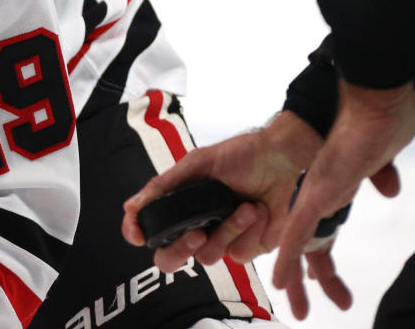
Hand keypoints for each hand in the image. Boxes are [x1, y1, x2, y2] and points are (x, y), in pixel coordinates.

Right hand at [122, 111, 321, 271]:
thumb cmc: (240, 156)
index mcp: (180, 206)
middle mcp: (196, 225)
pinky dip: (252, 231)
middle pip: (170, 258)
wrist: (283, 158)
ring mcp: (221, 238)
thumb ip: (164, 186)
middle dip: (182, 249)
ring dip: (230, 230)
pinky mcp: (247, 247)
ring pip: (209, 255)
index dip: (137, 233)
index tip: (139, 235)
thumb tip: (131, 206)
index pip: (149, 228)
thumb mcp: (198, 163)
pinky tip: (260, 211)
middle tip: (197, 233)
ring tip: (247, 207)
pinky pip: (240, 254)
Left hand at [272, 80, 414, 318]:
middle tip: (298, 303)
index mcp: (333, 184)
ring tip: (291, 301)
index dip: (318, 255)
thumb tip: (390, 190)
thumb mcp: (382, 154)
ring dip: (294, 273)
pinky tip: (279, 280)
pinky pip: (298, 231)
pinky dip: (289, 257)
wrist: (376, 98)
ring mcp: (317, 191)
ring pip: (296, 241)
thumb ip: (381, 174)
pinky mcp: (318, 191)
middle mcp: (320, 190)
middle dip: (302, 274)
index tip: (321, 281)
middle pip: (305, 240)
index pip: (321, 226)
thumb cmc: (382, 119)